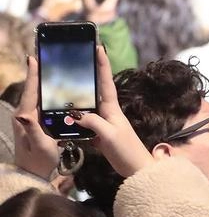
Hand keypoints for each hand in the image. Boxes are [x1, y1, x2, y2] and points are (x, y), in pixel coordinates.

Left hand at [12, 57, 60, 179]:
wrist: (33, 173)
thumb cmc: (38, 160)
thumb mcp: (39, 145)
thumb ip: (32, 129)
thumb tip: (23, 114)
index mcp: (25, 117)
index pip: (30, 91)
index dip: (33, 75)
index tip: (34, 58)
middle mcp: (25, 114)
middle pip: (33, 89)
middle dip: (39, 73)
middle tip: (48, 57)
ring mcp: (29, 118)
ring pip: (38, 95)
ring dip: (44, 82)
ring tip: (55, 68)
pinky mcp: (35, 122)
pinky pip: (42, 103)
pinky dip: (48, 93)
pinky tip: (59, 89)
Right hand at [73, 46, 153, 178]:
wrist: (136, 169)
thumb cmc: (126, 151)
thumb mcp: (108, 135)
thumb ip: (93, 122)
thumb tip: (76, 114)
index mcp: (112, 109)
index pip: (105, 82)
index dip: (102, 64)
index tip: (99, 47)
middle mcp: (108, 112)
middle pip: (95, 89)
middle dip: (88, 73)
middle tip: (77, 58)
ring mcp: (104, 122)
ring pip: (88, 105)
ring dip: (78, 95)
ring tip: (64, 82)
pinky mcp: (100, 133)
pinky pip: (85, 120)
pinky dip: (75, 116)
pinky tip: (64, 114)